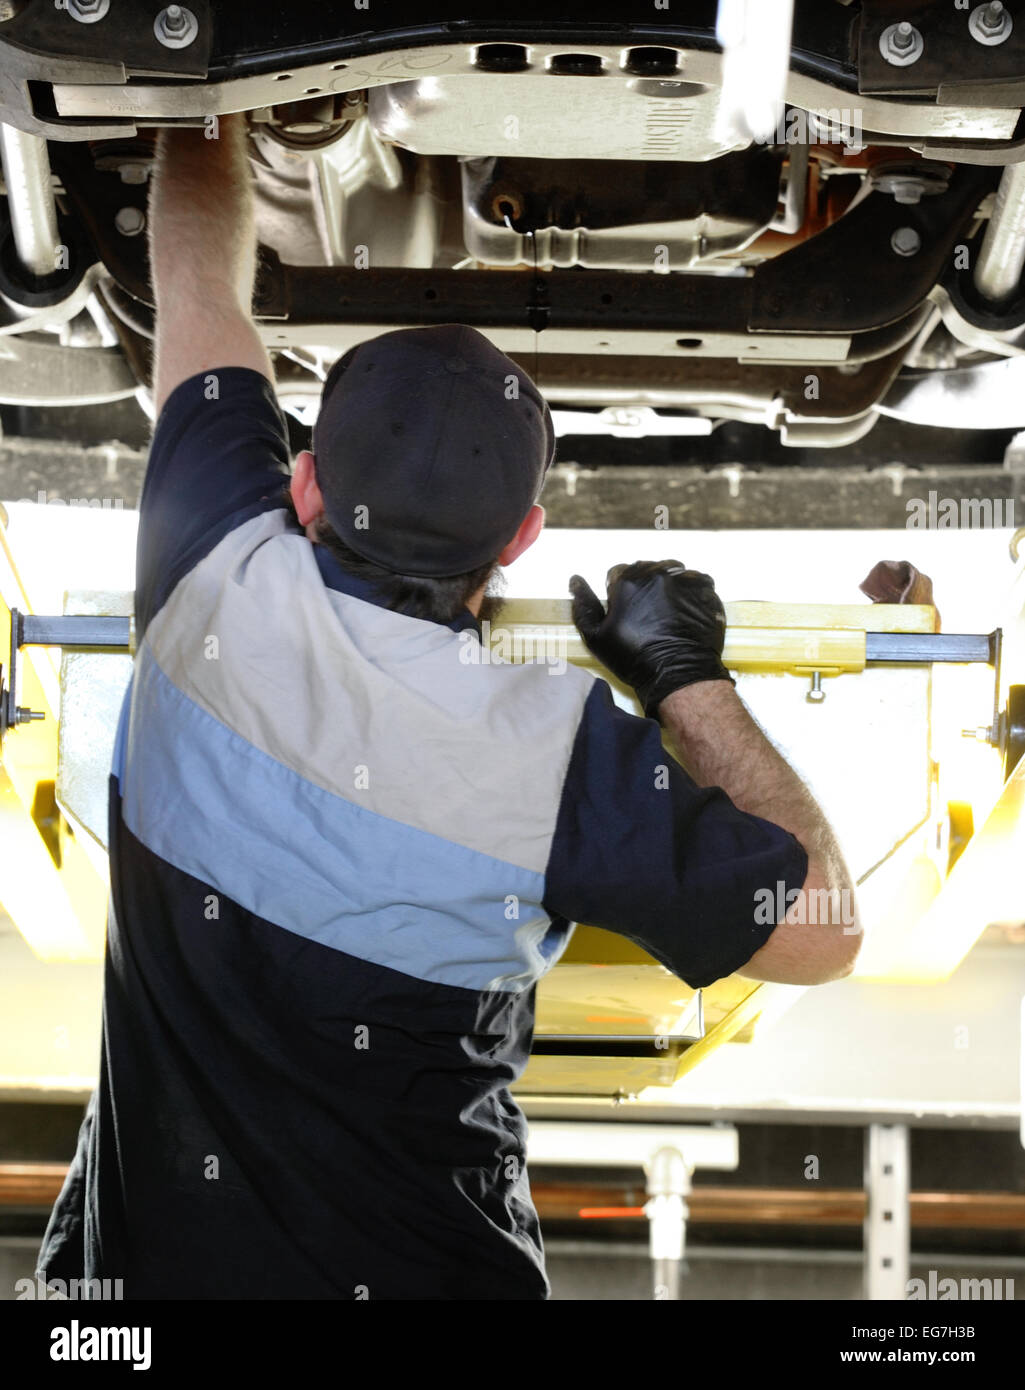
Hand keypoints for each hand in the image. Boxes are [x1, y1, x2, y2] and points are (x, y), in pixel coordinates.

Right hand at [569, 560, 734, 718]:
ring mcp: (684, 581)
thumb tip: (576, 581)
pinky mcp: (705, 590)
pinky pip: (696, 581)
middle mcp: (656, 574)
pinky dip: (690, 592)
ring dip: (667, 586)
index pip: (618, 573)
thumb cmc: (635, 659)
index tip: (626, 610)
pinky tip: (685, 611)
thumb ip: (583, 605)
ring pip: (671, 572)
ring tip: (667, 611)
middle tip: (646, 614)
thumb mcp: (597, 637)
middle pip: (645, 570)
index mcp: (627, 581)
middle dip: (643, 587)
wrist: (677, 675)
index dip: (619, 592)